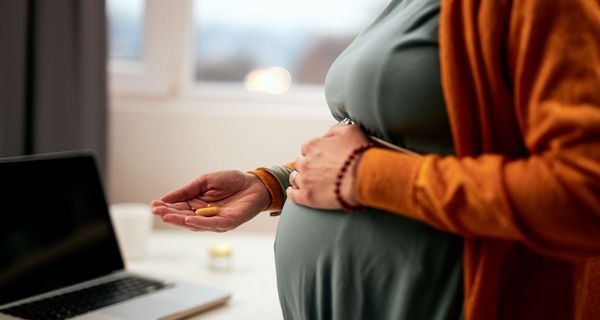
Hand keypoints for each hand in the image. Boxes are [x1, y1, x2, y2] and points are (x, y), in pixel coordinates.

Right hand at [151, 170, 270, 231]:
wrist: (255, 183)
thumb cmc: (232, 181)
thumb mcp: (205, 181)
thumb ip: (187, 190)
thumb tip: (165, 198)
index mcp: (198, 205)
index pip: (179, 208)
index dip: (167, 207)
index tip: (154, 205)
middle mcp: (205, 216)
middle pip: (184, 217)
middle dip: (170, 215)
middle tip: (157, 212)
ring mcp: (216, 221)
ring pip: (195, 224)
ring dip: (180, 220)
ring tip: (166, 216)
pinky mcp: (228, 223)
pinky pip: (212, 225)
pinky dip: (199, 223)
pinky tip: (188, 220)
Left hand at [286, 124, 369, 208]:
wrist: (365, 177)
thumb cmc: (360, 153)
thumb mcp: (350, 130)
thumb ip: (335, 130)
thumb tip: (328, 134)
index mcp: (313, 145)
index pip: (307, 148)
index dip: (315, 153)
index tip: (322, 158)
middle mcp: (305, 161)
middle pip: (300, 163)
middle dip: (308, 166)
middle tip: (319, 171)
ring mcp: (305, 180)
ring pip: (295, 178)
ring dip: (300, 179)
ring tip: (309, 183)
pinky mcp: (307, 196)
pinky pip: (292, 195)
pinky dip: (293, 193)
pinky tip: (296, 193)